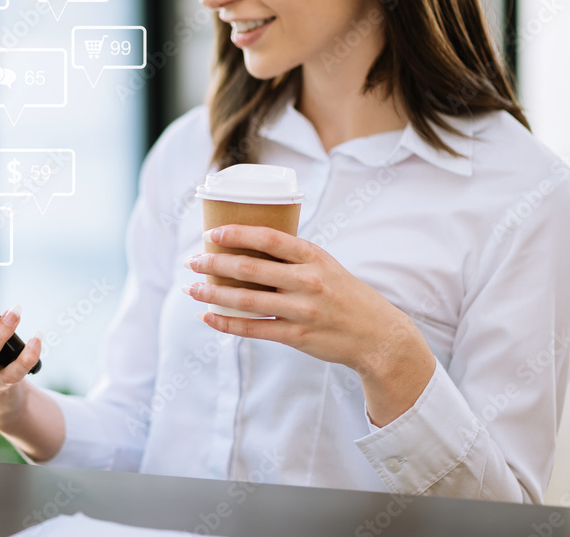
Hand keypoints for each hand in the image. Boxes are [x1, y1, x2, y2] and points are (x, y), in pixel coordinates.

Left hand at [183, 224, 435, 425]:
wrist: (377, 335)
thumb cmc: (343, 294)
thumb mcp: (325, 265)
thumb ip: (292, 257)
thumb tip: (246, 245)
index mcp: (314, 257)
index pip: (270, 238)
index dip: (237, 233)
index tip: (212, 233)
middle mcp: (308, 281)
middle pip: (251, 269)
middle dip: (215, 263)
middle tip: (192, 261)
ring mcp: (302, 310)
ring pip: (246, 300)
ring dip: (214, 294)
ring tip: (192, 289)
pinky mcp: (297, 336)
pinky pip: (254, 329)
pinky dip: (227, 323)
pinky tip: (208, 317)